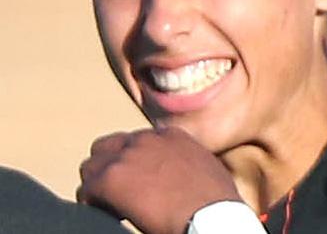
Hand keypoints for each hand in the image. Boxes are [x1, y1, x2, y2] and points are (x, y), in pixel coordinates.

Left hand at [77, 127, 240, 233]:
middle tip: (116, 193)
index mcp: (169, 136)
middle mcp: (145, 139)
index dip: (132, 163)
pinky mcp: (112, 178)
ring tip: (109, 206)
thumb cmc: (215, 201)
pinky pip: (86, 190)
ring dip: (97, 185)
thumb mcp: (205, 166)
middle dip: (108, 168)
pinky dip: (92, 204)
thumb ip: (186, 160)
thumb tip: (182, 174)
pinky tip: (107, 215)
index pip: (134, 142)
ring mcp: (127, 156)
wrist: (211, 215)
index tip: (136, 181)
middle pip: (108, 147)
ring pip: (92, 166)